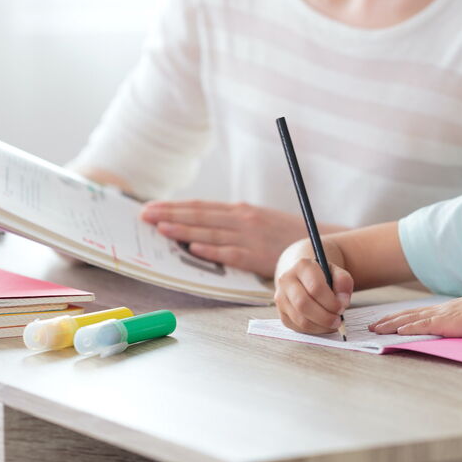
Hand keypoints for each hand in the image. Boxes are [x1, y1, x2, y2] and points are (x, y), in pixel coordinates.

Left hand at [140, 200, 315, 276]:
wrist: (316, 243)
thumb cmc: (284, 235)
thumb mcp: (257, 221)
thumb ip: (232, 222)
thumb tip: (202, 226)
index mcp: (240, 211)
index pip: (201, 207)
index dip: (175, 206)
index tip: (152, 207)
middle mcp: (242, 220)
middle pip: (200, 216)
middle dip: (170, 214)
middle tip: (144, 215)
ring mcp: (249, 237)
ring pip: (210, 232)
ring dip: (184, 229)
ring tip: (160, 228)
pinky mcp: (256, 255)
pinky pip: (230, 253)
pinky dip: (211, 250)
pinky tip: (193, 248)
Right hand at [274, 258, 353, 334]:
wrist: (302, 277)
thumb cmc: (322, 276)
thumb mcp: (336, 272)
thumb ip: (343, 282)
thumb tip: (342, 301)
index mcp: (302, 266)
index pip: (315, 288)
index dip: (331, 302)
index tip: (341, 307)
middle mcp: (287, 280)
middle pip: (304, 304)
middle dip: (325, 317)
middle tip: (338, 320)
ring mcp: (281, 298)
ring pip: (300, 319)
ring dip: (320, 326)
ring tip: (332, 324)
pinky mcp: (281, 313)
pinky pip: (298, 327)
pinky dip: (314, 330)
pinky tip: (323, 325)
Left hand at [368, 286, 461, 337]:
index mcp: (450, 309)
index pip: (419, 313)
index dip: (401, 317)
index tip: (387, 321)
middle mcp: (443, 310)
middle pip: (408, 314)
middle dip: (388, 321)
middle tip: (371, 326)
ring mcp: (445, 315)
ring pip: (410, 319)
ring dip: (390, 324)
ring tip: (374, 329)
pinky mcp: (450, 323)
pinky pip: (423, 325)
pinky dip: (407, 328)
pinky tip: (395, 332)